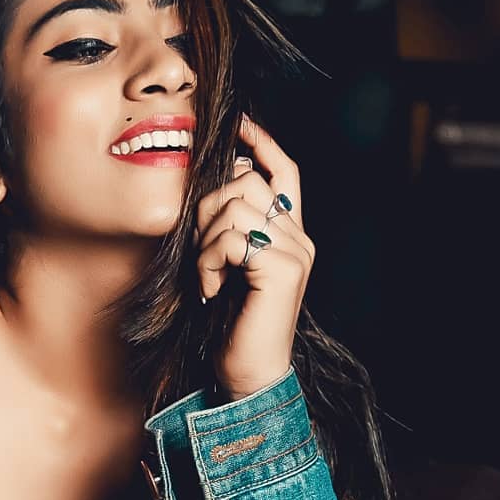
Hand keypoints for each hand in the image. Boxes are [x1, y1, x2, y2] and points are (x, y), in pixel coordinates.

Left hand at [196, 115, 314, 400]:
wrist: (248, 376)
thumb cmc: (230, 327)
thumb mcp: (227, 269)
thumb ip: (227, 232)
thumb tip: (207, 191)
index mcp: (290, 234)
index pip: (285, 171)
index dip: (262, 143)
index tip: (238, 123)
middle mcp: (299, 238)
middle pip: (246, 182)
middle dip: (207, 209)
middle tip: (199, 254)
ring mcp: (295, 252)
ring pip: (235, 206)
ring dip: (204, 241)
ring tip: (206, 277)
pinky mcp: (282, 270)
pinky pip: (231, 239)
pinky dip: (208, 263)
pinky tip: (210, 291)